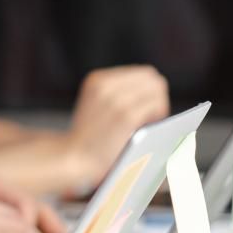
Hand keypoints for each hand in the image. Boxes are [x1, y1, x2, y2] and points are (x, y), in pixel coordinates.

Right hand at [64, 65, 169, 184]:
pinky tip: (148, 128)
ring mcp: (116, 100)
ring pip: (157, 90)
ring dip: (158, 106)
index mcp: (97, 79)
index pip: (143, 73)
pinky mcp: (126, 116)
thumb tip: (155, 89)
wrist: (73, 159)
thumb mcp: (96, 105)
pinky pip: (156, 105)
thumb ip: (118, 93)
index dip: (149, 91)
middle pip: (152, 78)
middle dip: (156, 96)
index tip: (145, 108)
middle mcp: (106, 84)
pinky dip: (158, 115)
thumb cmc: (89, 139)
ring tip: (148, 123)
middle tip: (150, 117)